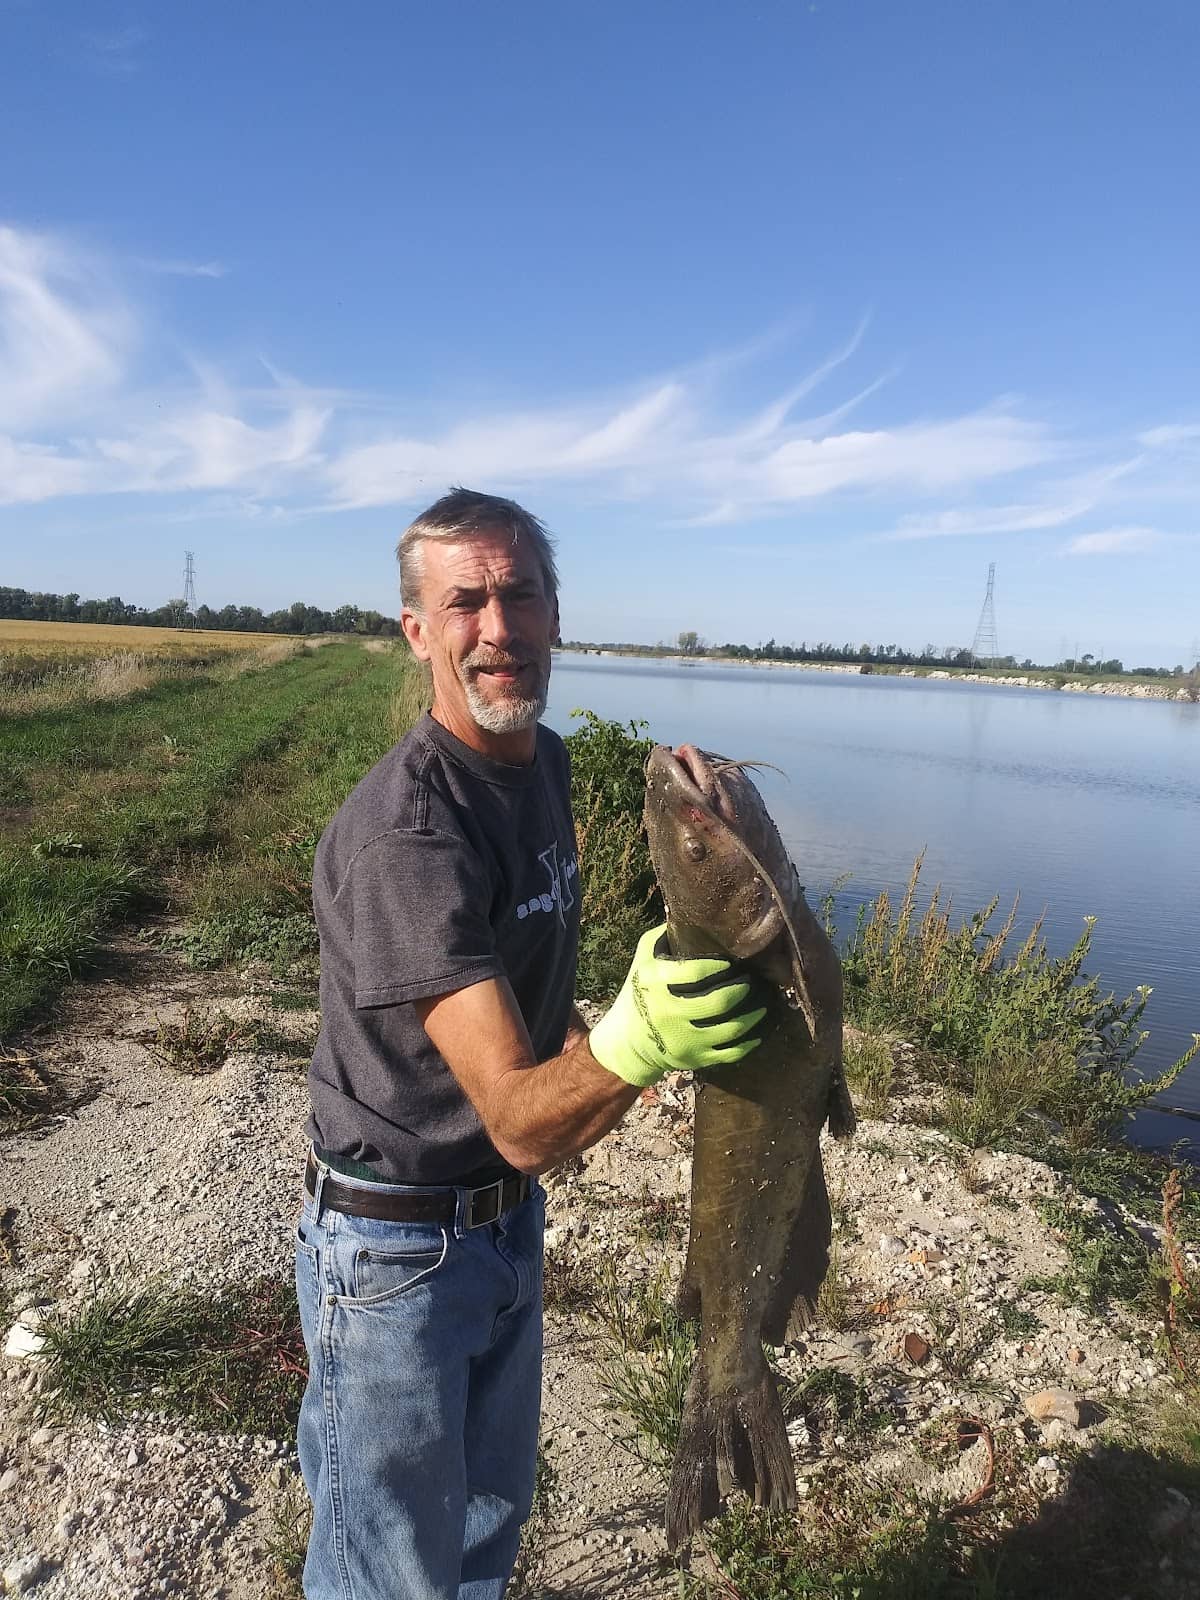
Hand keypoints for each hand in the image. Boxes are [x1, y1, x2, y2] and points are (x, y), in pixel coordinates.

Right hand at [588, 924, 767, 1088]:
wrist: (626, 1043)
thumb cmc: (639, 994)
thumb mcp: (642, 961)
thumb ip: (663, 937)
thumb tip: (691, 913)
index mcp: (656, 984)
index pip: (696, 971)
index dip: (720, 965)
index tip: (732, 960)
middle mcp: (670, 1013)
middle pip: (718, 1002)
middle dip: (742, 989)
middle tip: (753, 980)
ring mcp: (684, 1040)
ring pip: (731, 1029)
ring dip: (753, 1015)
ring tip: (765, 1003)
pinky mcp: (695, 1059)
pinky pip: (730, 1053)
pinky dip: (749, 1042)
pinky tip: (758, 1031)